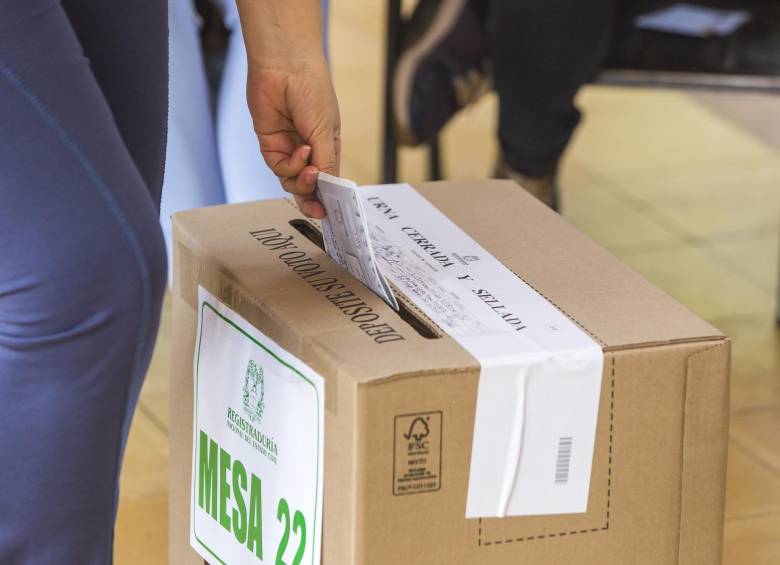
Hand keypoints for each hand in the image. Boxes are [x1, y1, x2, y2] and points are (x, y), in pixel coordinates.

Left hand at [247, 58, 340, 218]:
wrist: (285, 66)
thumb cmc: (313, 91)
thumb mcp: (326, 131)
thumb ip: (326, 161)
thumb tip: (327, 187)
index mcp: (327, 147)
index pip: (329, 180)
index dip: (329, 197)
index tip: (333, 213)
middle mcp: (309, 151)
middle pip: (309, 186)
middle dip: (313, 199)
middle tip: (318, 210)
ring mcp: (288, 148)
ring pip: (293, 181)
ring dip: (302, 181)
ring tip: (311, 170)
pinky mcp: (270, 144)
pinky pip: (279, 167)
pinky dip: (290, 165)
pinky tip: (300, 152)